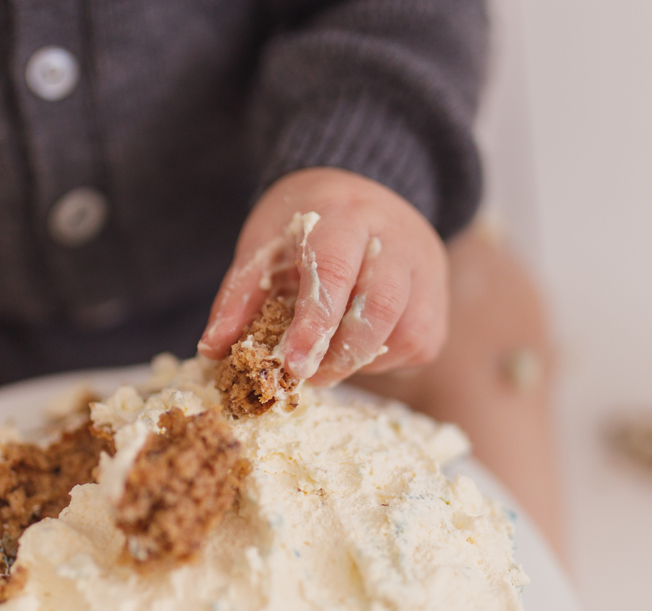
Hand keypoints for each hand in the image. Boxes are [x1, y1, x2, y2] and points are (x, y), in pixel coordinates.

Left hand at [198, 167, 448, 385]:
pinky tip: (357, 349)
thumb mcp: (263, 246)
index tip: (292, 365)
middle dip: (341, 353)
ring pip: (410, 330)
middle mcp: (395, 235)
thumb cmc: (302, 227)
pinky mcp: (438, 295)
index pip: (334, 270)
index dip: (314, 324)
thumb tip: (213, 349)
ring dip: (364, 361)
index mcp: (342, 214)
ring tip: (328, 361)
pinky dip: (387, 360)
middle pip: (383, 304)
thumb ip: (238, 297)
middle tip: (305, 376)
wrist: (355, 193)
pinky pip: (422, 343)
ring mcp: (426, 265)